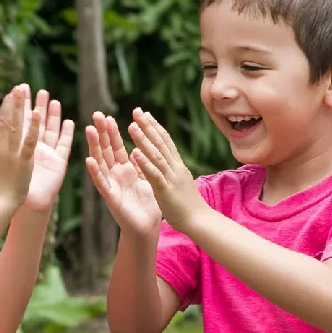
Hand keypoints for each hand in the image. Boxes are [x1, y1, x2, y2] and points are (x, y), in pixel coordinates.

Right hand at [0, 86, 40, 208]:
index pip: (2, 121)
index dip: (7, 106)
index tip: (12, 92)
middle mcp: (2, 146)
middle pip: (10, 119)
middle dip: (15, 101)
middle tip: (20, 86)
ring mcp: (12, 153)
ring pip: (18, 126)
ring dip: (22, 107)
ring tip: (27, 92)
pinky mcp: (24, 161)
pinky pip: (30, 141)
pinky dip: (33, 127)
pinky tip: (37, 114)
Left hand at [21, 86, 73, 212]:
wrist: (18, 201)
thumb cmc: (10, 181)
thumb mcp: (0, 157)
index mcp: (21, 144)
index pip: (21, 120)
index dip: (21, 106)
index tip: (19, 89)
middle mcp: (36, 147)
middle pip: (38, 123)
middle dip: (39, 106)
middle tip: (40, 90)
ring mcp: (48, 153)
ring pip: (51, 130)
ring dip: (53, 116)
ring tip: (54, 101)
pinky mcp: (57, 163)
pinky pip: (64, 146)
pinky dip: (66, 134)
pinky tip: (69, 122)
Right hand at [85, 112, 161, 237]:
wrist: (147, 229)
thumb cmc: (148, 206)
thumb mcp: (147, 179)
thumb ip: (142, 164)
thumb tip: (142, 146)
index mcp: (125, 170)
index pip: (116, 147)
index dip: (111, 132)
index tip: (107, 116)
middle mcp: (115, 175)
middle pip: (106, 150)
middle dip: (101, 132)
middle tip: (95, 114)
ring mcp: (111, 186)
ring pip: (101, 163)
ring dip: (94, 146)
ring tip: (89, 129)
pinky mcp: (110, 199)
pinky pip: (102, 184)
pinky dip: (96, 172)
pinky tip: (89, 161)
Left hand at [128, 108, 207, 233]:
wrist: (200, 222)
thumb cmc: (190, 206)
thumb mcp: (180, 184)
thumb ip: (174, 173)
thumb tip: (171, 164)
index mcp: (178, 167)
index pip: (167, 142)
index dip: (156, 127)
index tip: (146, 114)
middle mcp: (175, 168)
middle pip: (161, 143)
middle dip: (148, 126)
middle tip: (136, 111)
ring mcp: (171, 178)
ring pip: (156, 154)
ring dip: (143, 139)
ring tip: (131, 125)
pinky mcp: (165, 190)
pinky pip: (153, 174)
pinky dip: (144, 162)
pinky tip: (134, 152)